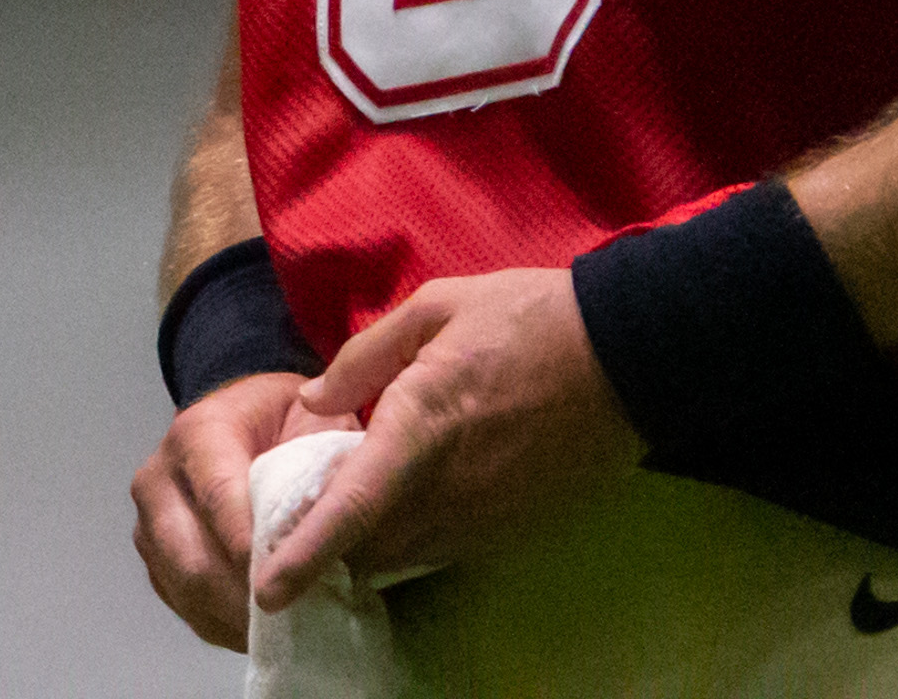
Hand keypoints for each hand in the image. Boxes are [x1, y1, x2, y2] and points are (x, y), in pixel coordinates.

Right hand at [130, 370, 358, 649]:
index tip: (286, 580)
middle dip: (243, 595)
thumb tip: (341, 525)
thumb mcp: (316, 421)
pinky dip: (224, 625)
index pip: (219, 495)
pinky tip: (263, 628)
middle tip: (293, 619)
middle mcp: (158, 479)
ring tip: (285, 630)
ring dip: (234, 617)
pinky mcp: (154, 558)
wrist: (245, 422)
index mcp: (197, 434)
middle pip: (191, 556)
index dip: (250, 542)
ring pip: (184, 588)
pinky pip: (184, 606)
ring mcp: (150, 523)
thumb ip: (326, 463)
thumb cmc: (286, 422)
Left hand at [253, 265, 640, 610]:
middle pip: (371, 545)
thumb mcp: (435, 307)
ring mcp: (489, 514)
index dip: (305, 554)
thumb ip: (365, 358)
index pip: (352, 508)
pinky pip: (449, 547)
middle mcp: (450, 487)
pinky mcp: (518, 524)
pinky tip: (409, 504)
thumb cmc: (528, 320)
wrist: (629, 354)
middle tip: (296, 520)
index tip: (268, 591)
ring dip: (372, 543)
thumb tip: (314, 401)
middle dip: (330, 545)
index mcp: (419, 428)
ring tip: (347, 511)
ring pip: (409, 553)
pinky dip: (416, 536)